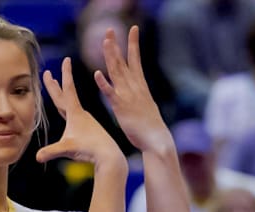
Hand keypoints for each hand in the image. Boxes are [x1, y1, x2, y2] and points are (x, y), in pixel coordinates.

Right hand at [37, 57, 126, 170]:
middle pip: (64, 95)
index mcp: (75, 113)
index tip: (66, 59)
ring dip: (61, 95)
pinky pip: (74, 114)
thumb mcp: (68, 149)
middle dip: (55, 84)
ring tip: (56, 88)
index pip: (68, 89)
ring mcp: (85, 121)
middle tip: (48, 73)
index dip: (65, 74)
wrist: (109, 155)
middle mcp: (80, 114)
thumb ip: (52, 151)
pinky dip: (68, 108)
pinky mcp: (87, 128)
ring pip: (69, 104)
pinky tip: (68, 113)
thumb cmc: (90, 150)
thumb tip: (37, 157)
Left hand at [95, 26, 171, 152]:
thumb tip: (137, 91)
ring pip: (117, 72)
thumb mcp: (145, 105)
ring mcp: (128, 96)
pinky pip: (110, 93)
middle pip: (124, 62)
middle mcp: (135, 87)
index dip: (133, 44)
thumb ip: (138, 95)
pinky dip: (104, 83)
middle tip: (110, 29)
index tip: (133, 28)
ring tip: (105, 42)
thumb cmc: (150, 126)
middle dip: (117, 45)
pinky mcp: (121, 107)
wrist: (157, 140)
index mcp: (141, 86)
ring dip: (111, 56)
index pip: (136, 60)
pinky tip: (96, 73)